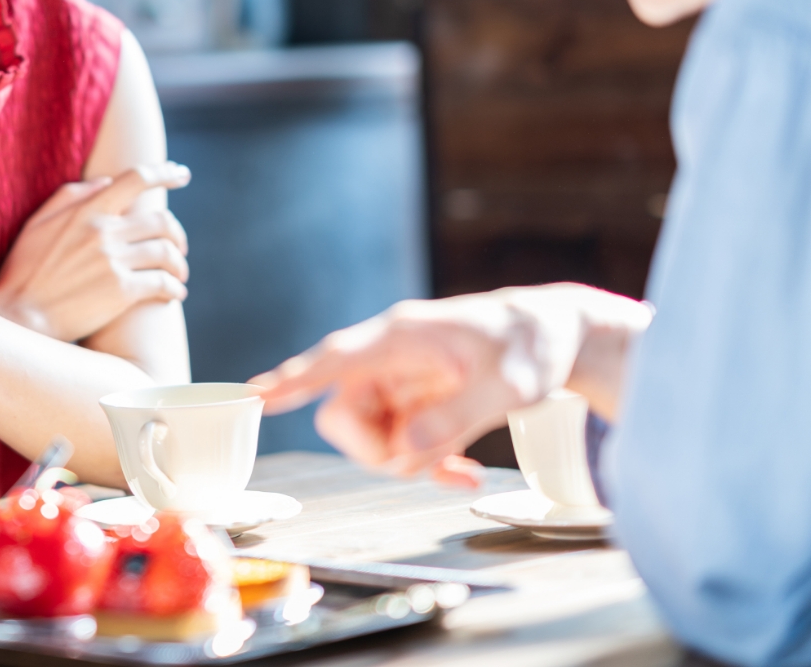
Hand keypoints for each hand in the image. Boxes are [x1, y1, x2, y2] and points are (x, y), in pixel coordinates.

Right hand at [0, 163, 191, 342]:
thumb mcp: (37, 224)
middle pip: (161, 222)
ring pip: (166, 254)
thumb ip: (71, 196)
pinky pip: (162, 283)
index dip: (165, 173)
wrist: (18, 317)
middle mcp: (104, 232)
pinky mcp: (121, 292)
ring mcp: (114, 262)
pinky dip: (174, 288)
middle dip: (178, 234)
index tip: (182, 174)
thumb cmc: (23, 272)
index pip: (135, 179)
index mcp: (86, 211)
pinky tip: (174, 294)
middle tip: (180, 247)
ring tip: (178, 274)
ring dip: (178, 264)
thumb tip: (107, 181)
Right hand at [249, 297, 526, 475]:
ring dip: (409, 462)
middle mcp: (389, 358)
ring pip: (369, 437)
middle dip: (376, 451)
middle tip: (428, 461)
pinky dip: (427, 465)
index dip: (292, 380)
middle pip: (341, 414)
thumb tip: (402, 452)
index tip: (254, 396)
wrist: (557, 336)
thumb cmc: (533, 344)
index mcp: (401, 337)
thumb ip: (454, 418)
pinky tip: (463, 474)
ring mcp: (399, 382)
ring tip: (462, 462)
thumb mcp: (508, 386)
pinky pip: (398, 445)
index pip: (334, 359)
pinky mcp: (414, 403)